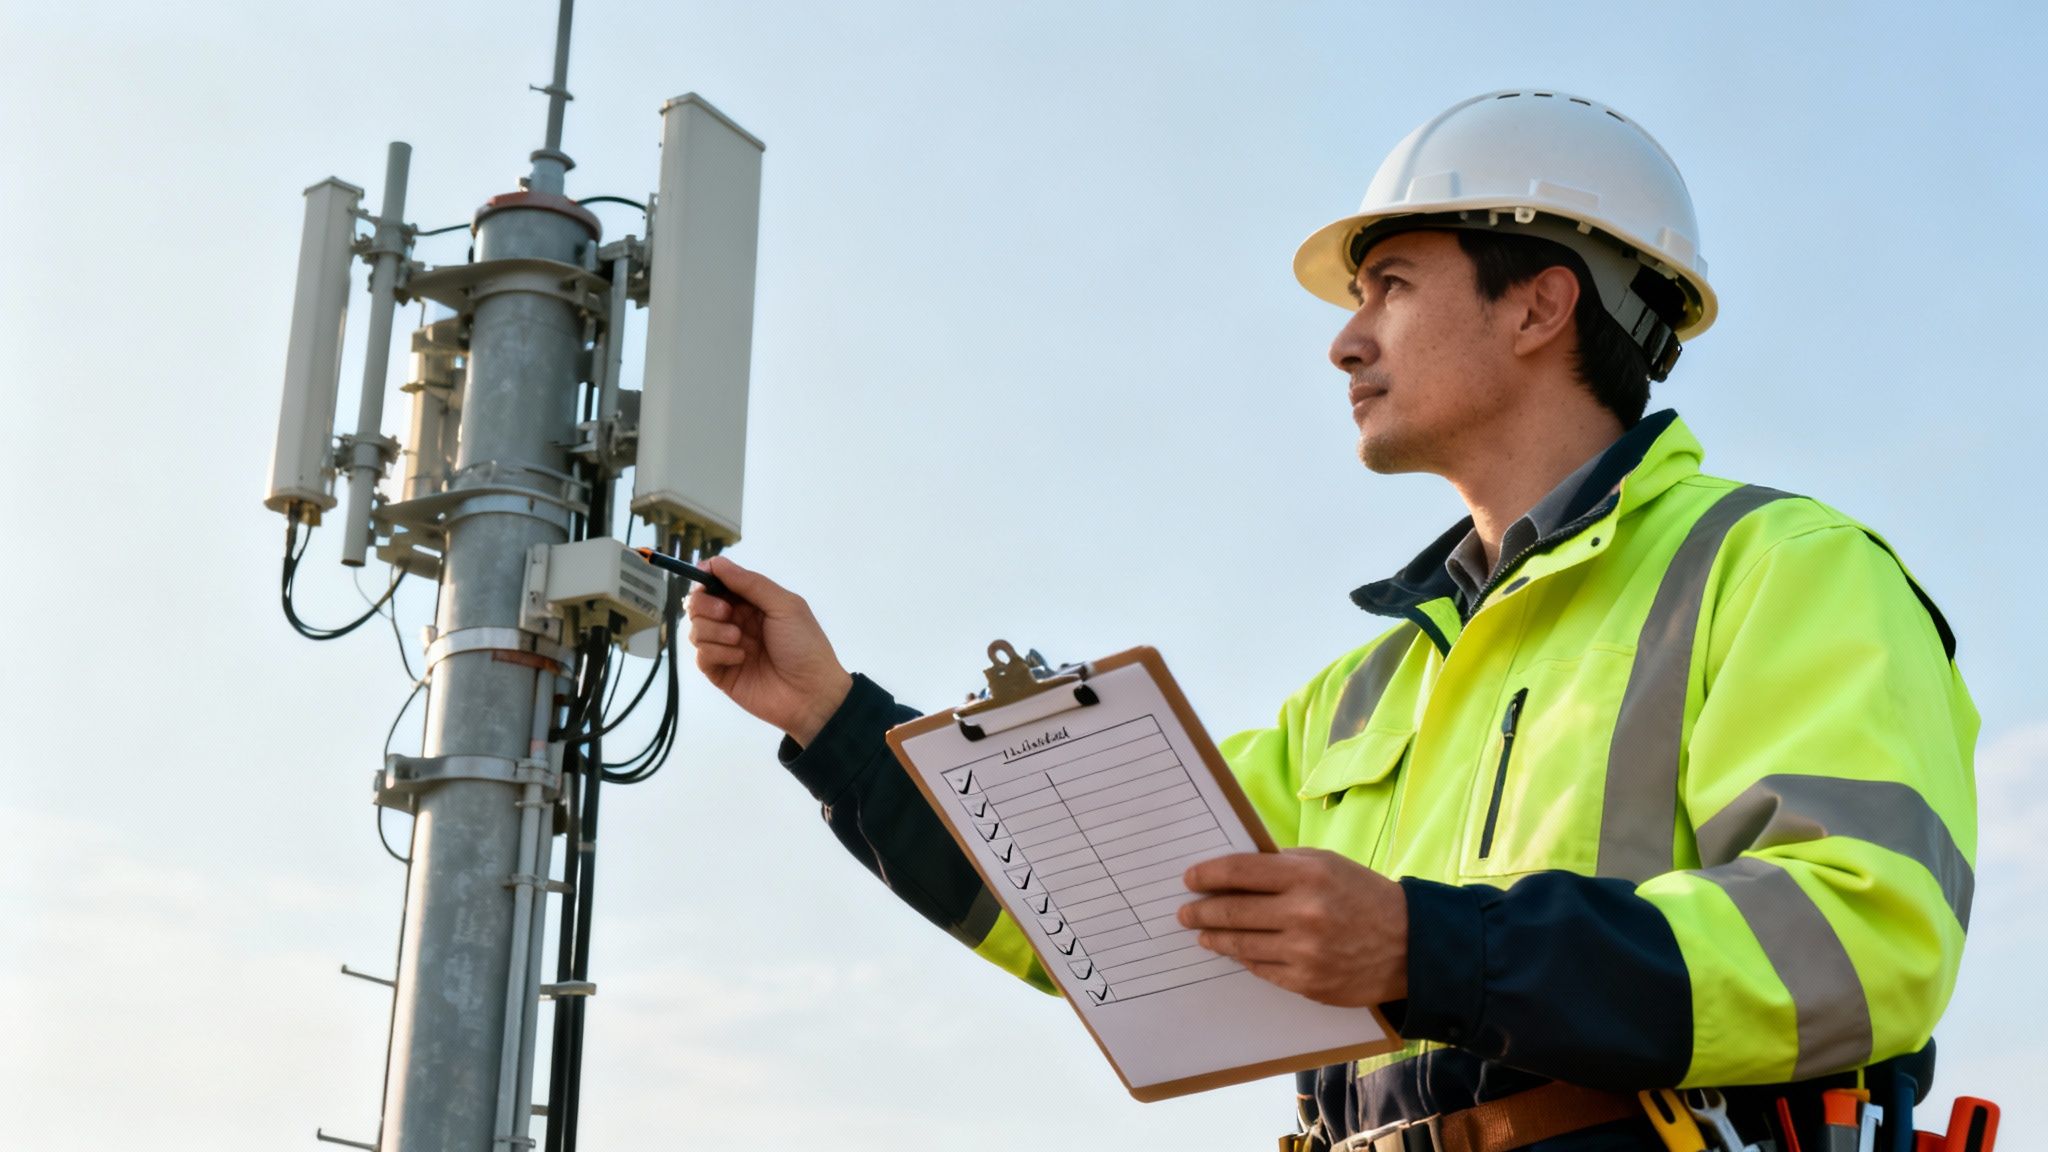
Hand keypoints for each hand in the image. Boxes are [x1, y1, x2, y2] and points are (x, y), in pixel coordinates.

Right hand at [685, 556, 853, 745]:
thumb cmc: (805, 646)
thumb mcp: (785, 606)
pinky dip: (717, 652)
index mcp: (753, 604)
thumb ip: (750, 583)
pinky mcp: (720, 673)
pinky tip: (740, 659)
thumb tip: (716, 561)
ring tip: (740, 641)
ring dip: (714, 630)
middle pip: (699, 604)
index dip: (707, 578)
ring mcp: (726, 648)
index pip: (717, 584)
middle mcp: (736, 623)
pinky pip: (701, 656)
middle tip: (727, 614)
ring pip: (696, 629)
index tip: (704, 576)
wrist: (812, 694)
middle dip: (706, 604)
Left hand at [1179, 847, 1407, 1006]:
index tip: (1189, 878)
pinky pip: (1261, 969)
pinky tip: (1235, 951)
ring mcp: (1304, 952)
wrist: (1411, 945)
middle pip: (1233, 911)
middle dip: (1201, 911)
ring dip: (1214, 938)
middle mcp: (1303, 913)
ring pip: (1241, 945)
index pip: (1240, 871)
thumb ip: (1283, 863)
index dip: (1207, 875)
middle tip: (1185, 912)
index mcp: (1307, 875)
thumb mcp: (1328, 864)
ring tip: (1201, 934)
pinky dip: (1244, 959)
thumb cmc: (1364, 896)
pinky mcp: (1307, 983)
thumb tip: (1234, 868)